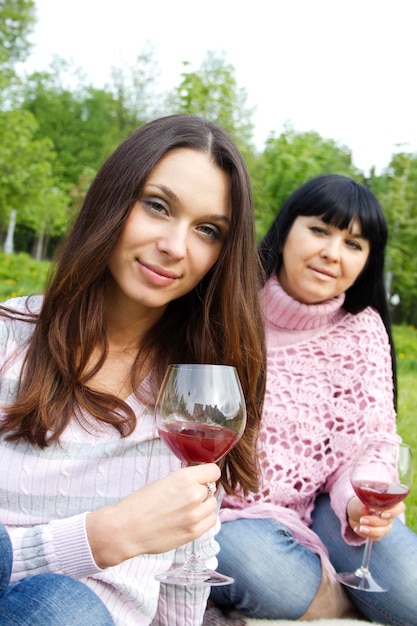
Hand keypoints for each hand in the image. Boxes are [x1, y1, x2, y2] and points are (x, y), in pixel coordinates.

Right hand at [86, 463, 219, 567]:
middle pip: (211, 488)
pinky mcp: (194, 532)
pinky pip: (211, 520)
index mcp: (184, 478)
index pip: (213, 471)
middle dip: (201, 491)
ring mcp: (195, 515)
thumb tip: (200, 482)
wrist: (126, 529)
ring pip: (212, 505)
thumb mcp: (163, 481)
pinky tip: (189, 520)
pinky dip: (204, 519)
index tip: (201, 479)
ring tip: (185, 510)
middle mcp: (194, 494)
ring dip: (203, 506)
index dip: (207, 475)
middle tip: (184, 498)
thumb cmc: (139, 503)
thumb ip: (185, 480)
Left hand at [347, 495, 404, 540]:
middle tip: (362, 519)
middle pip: (389, 521)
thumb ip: (366, 502)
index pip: (400, 507)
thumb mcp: (362, 499)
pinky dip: (366, 534)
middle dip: (375, 521)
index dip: (393, 512)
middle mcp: (390, 514)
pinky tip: (357, 529)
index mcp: (388, 502)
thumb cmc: (359, 503)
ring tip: (360, 528)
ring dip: (371, 530)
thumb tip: (367, 509)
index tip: (381, 514)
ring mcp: (385, 525)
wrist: (353, 512)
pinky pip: (377, 537)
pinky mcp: (379, 533)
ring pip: (384, 531)